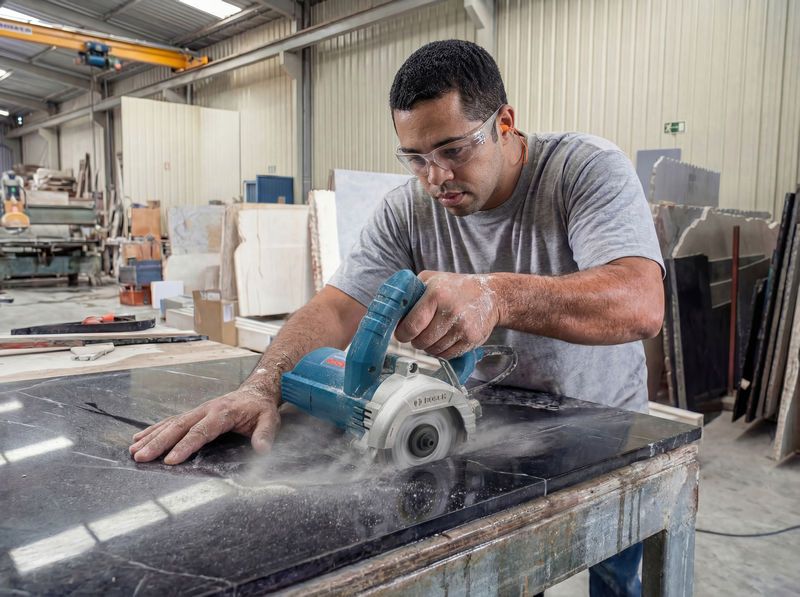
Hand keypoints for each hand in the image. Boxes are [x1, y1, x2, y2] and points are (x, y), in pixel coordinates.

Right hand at [128, 384, 280, 464]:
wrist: (256, 391)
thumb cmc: (261, 409)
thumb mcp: (270, 420)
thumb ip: (265, 434)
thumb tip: (262, 449)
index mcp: (222, 412)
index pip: (201, 432)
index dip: (185, 446)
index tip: (170, 460)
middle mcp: (206, 410)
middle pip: (179, 427)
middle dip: (158, 443)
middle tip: (140, 458)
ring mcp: (198, 411)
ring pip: (171, 423)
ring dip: (152, 437)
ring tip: (134, 451)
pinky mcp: (194, 414)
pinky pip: (171, 421)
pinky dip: (154, 430)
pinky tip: (139, 438)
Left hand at [395, 271, 500, 358]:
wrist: (491, 296)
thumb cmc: (457, 287)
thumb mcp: (432, 279)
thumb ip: (412, 291)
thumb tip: (394, 310)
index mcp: (436, 295)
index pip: (412, 325)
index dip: (402, 333)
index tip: (401, 333)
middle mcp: (449, 311)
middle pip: (421, 341)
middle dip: (415, 340)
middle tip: (417, 335)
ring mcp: (462, 327)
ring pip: (434, 350)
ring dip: (428, 347)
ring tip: (431, 336)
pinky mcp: (471, 339)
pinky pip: (448, 355)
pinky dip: (441, 351)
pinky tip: (443, 341)